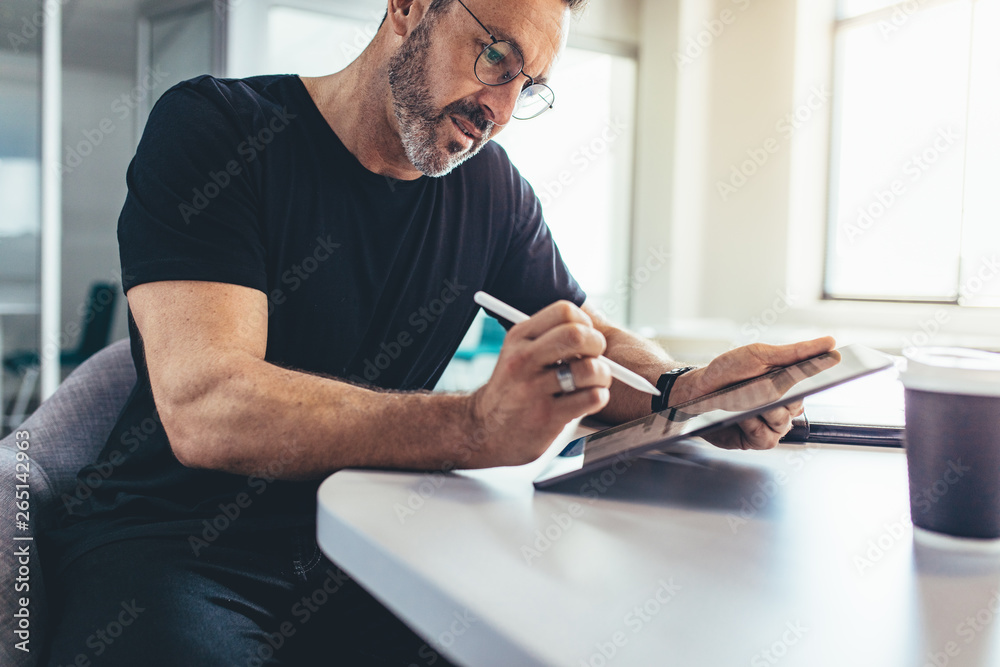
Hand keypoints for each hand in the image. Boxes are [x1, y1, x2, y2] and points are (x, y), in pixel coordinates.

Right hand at [466, 301, 612, 466]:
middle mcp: (523, 359)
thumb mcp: (518, 352)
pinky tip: (587, 399)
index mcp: (519, 337)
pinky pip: (592, 398)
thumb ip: (548, 337)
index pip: (564, 311)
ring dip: (602, 375)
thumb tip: (593, 329)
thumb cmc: (514, 387)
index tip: (584, 336)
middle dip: (597, 344)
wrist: (486, 429)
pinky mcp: (547, 417)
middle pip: (577, 335)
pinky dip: (599, 397)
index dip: (585, 322)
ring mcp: (534, 389)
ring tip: (593, 382)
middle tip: (594, 356)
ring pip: (590, 368)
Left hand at [669, 337, 836, 450]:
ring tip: (742, 399)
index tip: (833, 364)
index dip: (822, 376)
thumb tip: (830, 343)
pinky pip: (766, 436)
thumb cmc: (728, 372)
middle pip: (796, 404)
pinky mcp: (758, 441)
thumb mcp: (760, 355)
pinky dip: (751, 424)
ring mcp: (774, 426)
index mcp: (792, 385)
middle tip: (759, 385)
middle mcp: (786, 408)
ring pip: (781, 421)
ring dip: (760, 408)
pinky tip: (739, 416)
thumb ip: (795, 352)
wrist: (697, 391)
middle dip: (777, 394)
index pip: (815, 383)